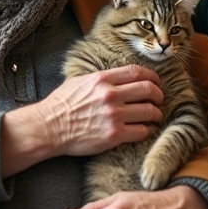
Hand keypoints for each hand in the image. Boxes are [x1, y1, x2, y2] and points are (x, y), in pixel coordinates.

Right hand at [0, 65, 162, 176]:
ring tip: (154, 117)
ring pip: (149, 111)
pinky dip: (147, 131)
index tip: (156, 82)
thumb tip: (116, 78)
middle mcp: (110, 95)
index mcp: (102, 79)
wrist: (49, 128)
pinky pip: (142, 131)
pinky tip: (144, 130)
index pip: (137, 72)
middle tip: (158, 101)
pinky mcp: (114, 135)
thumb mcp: (79, 81)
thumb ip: (100, 79)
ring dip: (156, 115)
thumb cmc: (61, 105)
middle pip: (148, 90)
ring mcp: (113, 115)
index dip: (152, 77)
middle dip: (158, 95)